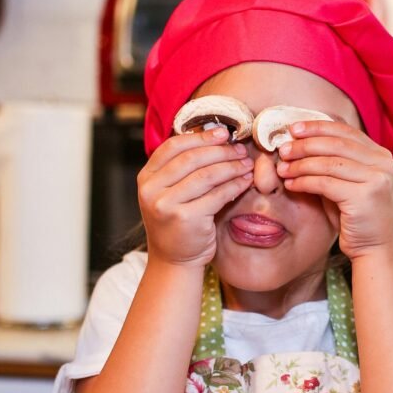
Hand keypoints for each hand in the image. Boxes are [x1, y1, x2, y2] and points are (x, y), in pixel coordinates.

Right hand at [137, 126, 253, 267]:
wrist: (174, 260)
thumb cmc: (177, 223)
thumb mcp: (169, 193)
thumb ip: (182, 169)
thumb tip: (213, 136)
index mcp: (146, 178)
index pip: (173, 146)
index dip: (200, 137)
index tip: (222, 132)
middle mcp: (151, 190)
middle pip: (192, 159)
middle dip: (220, 151)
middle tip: (240, 149)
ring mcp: (167, 205)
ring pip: (206, 175)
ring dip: (231, 167)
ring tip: (246, 164)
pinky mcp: (186, 219)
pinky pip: (217, 195)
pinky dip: (235, 185)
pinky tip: (245, 181)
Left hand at [275, 119, 392, 259]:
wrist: (375, 250)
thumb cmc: (355, 219)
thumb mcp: (345, 185)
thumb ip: (331, 165)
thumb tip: (298, 144)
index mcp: (381, 156)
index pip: (346, 132)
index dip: (318, 127)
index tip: (294, 129)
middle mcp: (384, 163)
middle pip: (336, 144)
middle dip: (305, 145)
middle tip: (283, 149)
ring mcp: (377, 179)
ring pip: (329, 163)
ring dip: (301, 164)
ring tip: (282, 168)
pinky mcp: (365, 196)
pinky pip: (326, 183)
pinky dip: (305, 181)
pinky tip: (291, 184)